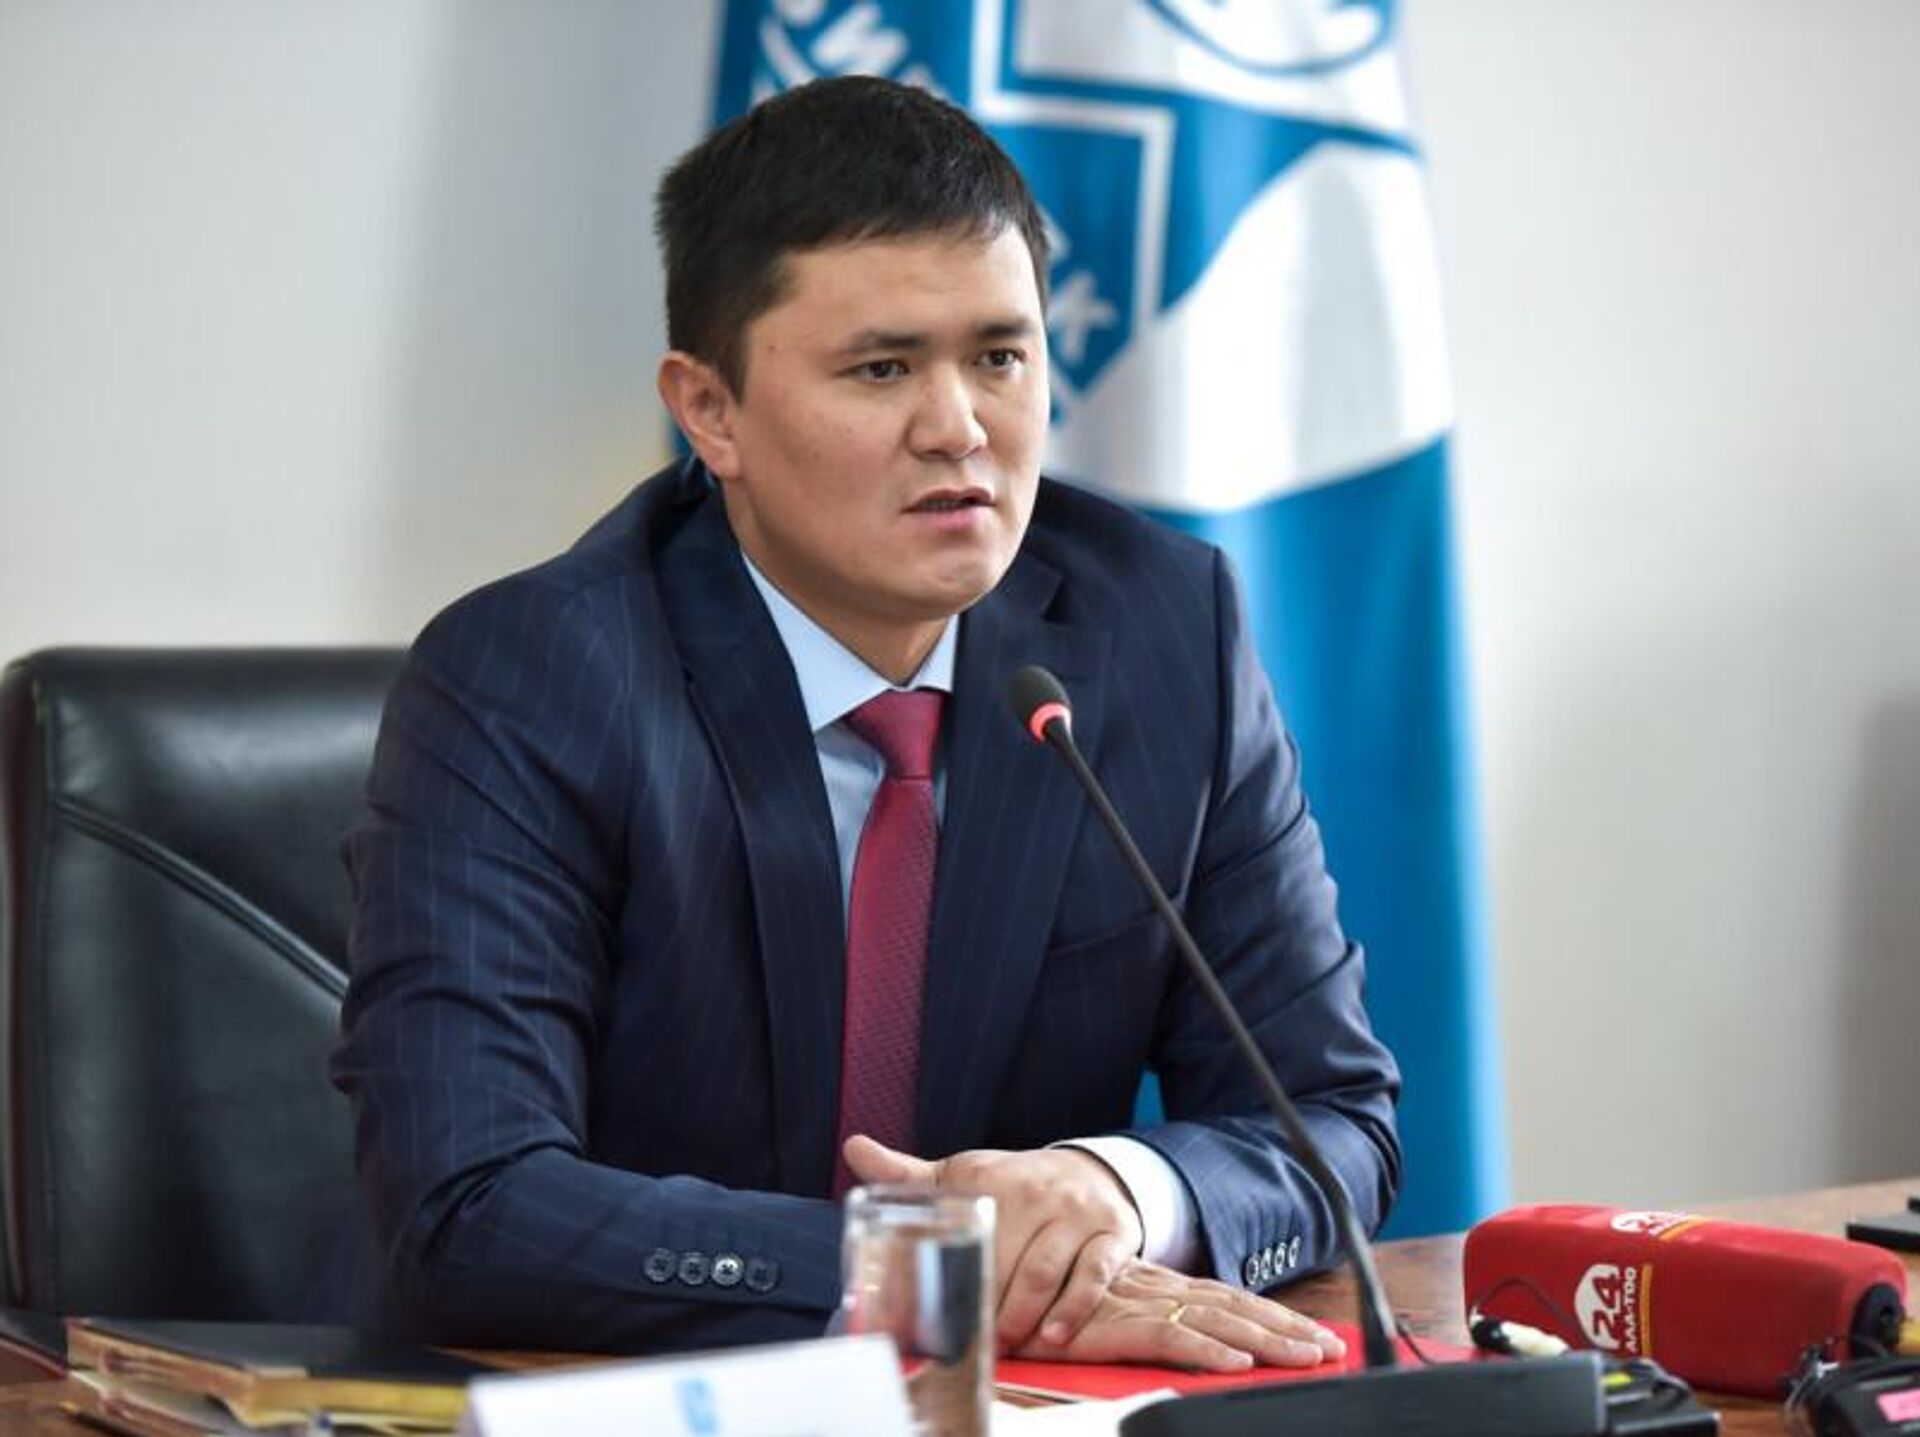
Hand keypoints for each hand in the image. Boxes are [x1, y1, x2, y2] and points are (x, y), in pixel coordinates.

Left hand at [843, 1136, 1143, 1352]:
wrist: (1091, 1171)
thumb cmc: (1014, 1185)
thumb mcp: (964, 1174)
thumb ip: (909, 1174)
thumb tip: (853, 1147)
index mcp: (991, 1178)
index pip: (964, 1230)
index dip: (948, 1274)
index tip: (930, 1311)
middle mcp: (1035, 1192)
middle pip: (1004, 1261)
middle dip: (985, 1305)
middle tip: (968, 1342)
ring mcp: (1076, 1213)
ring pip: (1044, 1271)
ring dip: (1022, 1314)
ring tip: (1005, 1343)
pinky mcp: (1113, 1233)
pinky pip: (1093, 1274)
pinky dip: (1074, 1307)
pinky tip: (1053, 1335)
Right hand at [1014, 1259, 1347, 1371]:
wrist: (1000, 1283)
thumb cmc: (1049, 1301)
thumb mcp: (1103, 1310)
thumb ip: (1141, 1319)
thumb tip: (1191, 1337)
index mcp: (1157, 1287)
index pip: (1226, 1298)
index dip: (1271, 1315)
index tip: (1313, 1333)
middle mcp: (1156, 1290)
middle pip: (1234, 1306)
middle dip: (1286, 1327)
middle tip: (1330, 1347)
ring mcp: (1138, 1304)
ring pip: (1216, 1318)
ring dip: (1266, 1338)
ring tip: (1307, 1355)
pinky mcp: (1114, 1324)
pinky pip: (1169, 1337)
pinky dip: (1206, 1347)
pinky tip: (1237, 1361)